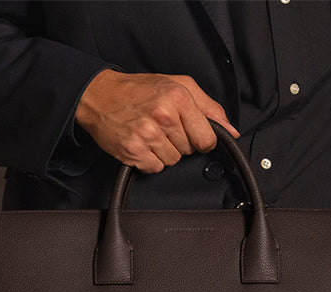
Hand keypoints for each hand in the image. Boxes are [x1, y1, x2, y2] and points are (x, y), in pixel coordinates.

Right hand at [75, 70, 237, 171]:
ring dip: (164, 151)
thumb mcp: (179, 85)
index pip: (207, 138)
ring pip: (173, 161)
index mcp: (179, 98)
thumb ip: (209, 108)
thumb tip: (231, 131)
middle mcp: (163, 116)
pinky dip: (149, 160)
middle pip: (189, 150)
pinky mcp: (133, 150)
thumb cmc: (139, 89)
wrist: (99, 95)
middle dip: (180, 141)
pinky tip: (142, 143)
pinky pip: (155, 168)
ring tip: (151, 133)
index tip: (192, 133)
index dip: (202, 139)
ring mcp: (147, 134)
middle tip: (163, 126)